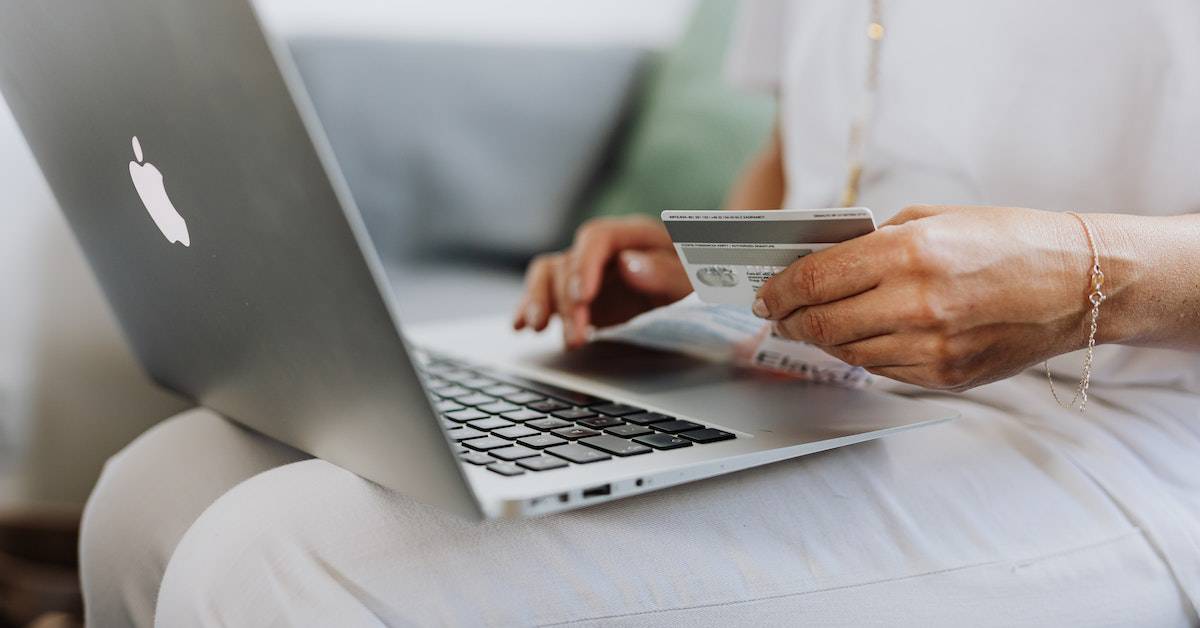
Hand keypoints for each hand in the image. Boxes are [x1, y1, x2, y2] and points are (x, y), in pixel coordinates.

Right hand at [513, 216, 691, 347]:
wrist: (697, 290)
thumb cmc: (698, 280)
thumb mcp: (693, 278)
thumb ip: (665, 272)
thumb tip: (629, 265)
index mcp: (632, 235)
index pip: (596, 237)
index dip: (585, 265)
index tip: (583, 296)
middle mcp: (602, 249)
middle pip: (569, 262)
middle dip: (567, 302)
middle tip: (577, 337)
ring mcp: (585, 270)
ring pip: (547, 274)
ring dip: (540, 302)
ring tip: (538, 329)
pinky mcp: (575, 294)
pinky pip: (544, 293)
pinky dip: (529, 308)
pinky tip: (520, 326)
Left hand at [754, 205, 1093, 390]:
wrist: (1078, 283)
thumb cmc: (1007, 240)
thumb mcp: (934, 218)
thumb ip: (874, 241)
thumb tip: (818, 261)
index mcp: (910, 253)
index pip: (816, 279)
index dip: (779, 289)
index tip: (764, 293)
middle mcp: (917, 304)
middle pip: (821, 323)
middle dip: (788, 319)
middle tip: (776, 314)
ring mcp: (932, 347)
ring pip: (846, 351)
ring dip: (821, 339)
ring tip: (810, 324)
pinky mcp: (945, 377)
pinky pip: (881, 369)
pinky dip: (861, 353)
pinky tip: (858, 337)